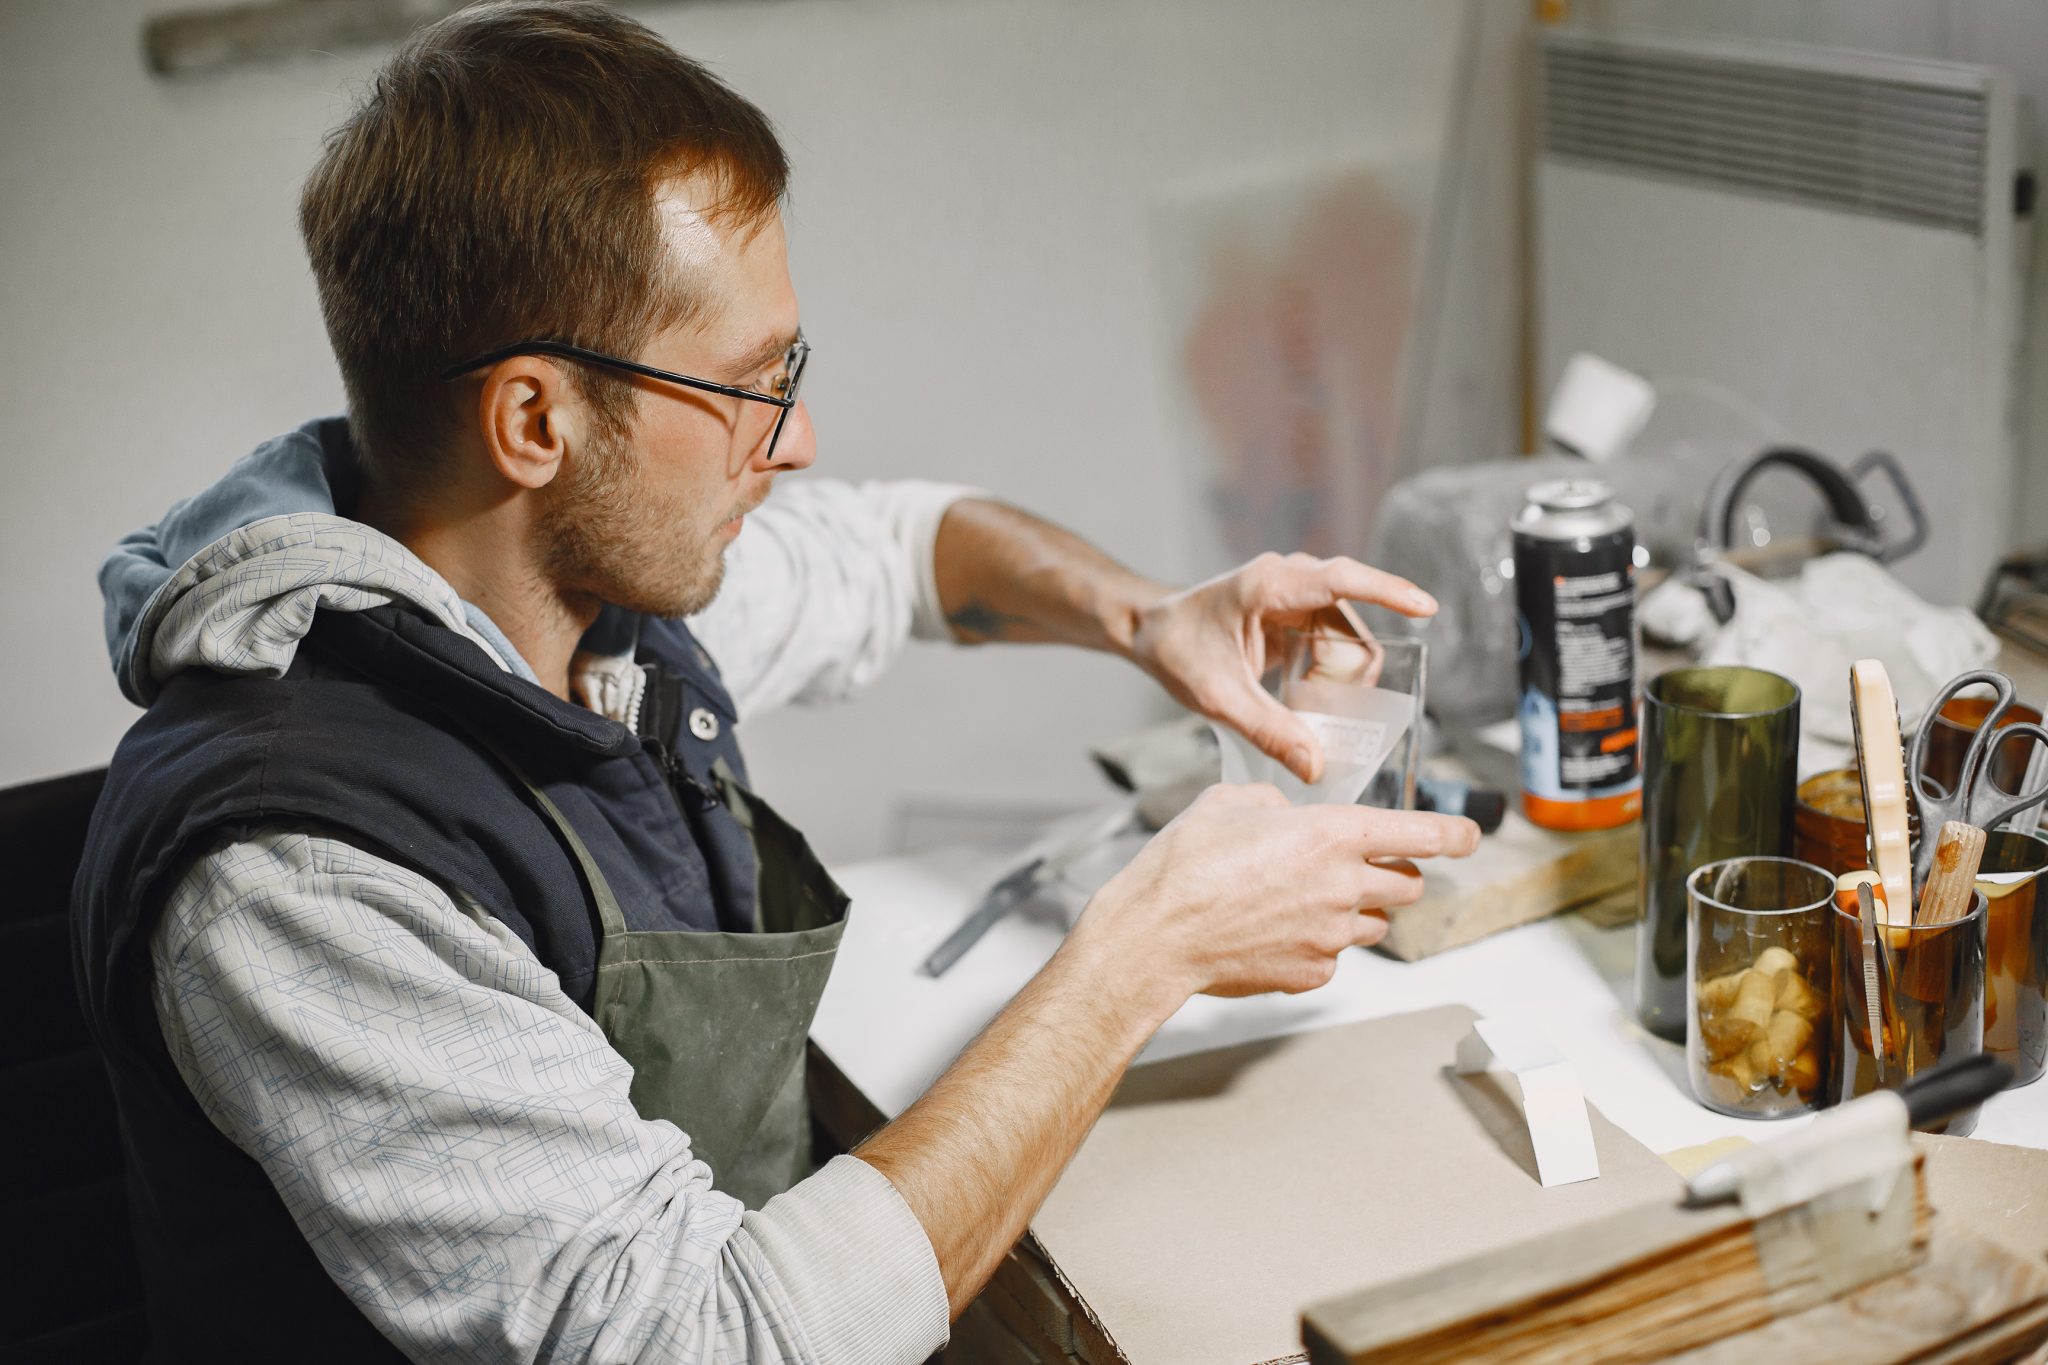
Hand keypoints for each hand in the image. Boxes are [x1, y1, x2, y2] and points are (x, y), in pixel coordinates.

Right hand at [1071, 783, 1479, 1002]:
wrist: (1155, 936)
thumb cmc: (1183, 866)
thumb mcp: (1228, 803)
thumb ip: (1274, 805)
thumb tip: (1285, 817)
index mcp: (1331, 834)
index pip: (1420, 834)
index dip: (1454, 833)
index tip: (1470, 834)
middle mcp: (1343, 886)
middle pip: (1408, 885)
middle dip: (1395, 874)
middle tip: (1360, 868)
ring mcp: (1331, 936)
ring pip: (1375, 925)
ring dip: (1357, 911)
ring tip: (1304, 901)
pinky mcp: (1312, 972)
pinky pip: (1335, 956)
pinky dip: (1319, 944)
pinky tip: (1276, 932)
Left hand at [1129, 552, 1435, 782]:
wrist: (1151, 630)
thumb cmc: (1177, 649)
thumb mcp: (1217, 697)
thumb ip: (1268, 730)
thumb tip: (1315, 767)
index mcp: (1270, 586)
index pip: (1342, 579)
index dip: (1387, 591)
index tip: (1425, 607)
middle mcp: (1291, 580)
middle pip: (1352, 630)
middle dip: (1343, 678)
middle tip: (1311, 713)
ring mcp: (1298, 594)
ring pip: (1347, 642)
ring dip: (1334, 681)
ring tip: (1296, 705)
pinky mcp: (1299, 611)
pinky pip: (1334, 646)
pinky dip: (1326, 676)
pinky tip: (1299, 696)